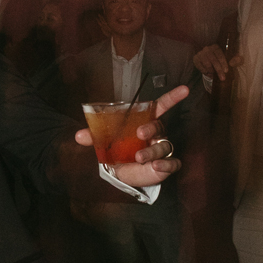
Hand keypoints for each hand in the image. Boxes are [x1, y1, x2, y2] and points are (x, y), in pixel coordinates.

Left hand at [75, 84, 189, 186]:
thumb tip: (78, 135)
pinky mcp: (165, 165)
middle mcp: (156, 134)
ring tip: (139, 157)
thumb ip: (94, 137)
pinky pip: (172, 163)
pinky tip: (157, 166)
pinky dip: (166, 165)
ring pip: (163, 146)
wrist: (121, 173)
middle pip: (159, 126)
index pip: (160, 107)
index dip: (172, 98)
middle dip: (150, 129)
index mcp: (144, 123)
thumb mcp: (104, 142)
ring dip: (152, 151)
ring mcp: (161, 149)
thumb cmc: (117, 150)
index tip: (184, 89)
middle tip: (140, 134)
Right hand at [193, 44, 240, 81]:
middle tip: (222, 78)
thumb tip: (236, 61)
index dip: (223, 63)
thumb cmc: (223, 59)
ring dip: (212, 71)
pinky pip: (200, 67)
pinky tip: (209, 74)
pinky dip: (205, 72)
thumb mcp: (231, 58)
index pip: (219, 54)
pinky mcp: (195, 59)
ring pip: (207, 64)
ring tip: (215, 75)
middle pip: (213, 60)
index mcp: (216, 47)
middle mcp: (207, 48)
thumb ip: (236, 59)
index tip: (226, 71)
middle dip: (219, 70)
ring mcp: (200, 53)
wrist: (210, 60)